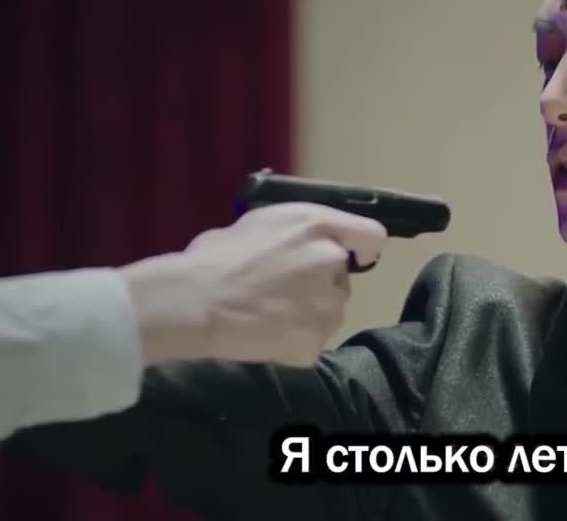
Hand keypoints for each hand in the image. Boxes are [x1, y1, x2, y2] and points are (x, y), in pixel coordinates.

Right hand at [118, 203, 386, 366]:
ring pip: (329, 311)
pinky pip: (311, 342)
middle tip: (279, 289)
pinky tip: (265, 335)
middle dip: (319, 284)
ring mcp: (328, 307)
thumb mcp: (259, 222)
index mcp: (318, 226)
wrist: (194, 303)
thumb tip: (300, 243)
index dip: (361, 248)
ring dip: (309, 314)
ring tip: (268, 314)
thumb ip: (296, 232)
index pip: (371, 236)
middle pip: (341, 278)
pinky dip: (293, 343)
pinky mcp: (316, 343)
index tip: (351, 257)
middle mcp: (332, 263)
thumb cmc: (214, 257)